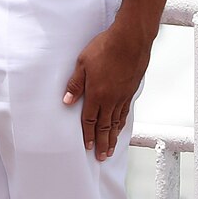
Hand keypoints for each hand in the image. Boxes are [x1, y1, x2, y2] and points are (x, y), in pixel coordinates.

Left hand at [62, 22, 153, 160]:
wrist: (130, 41)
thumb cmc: (104, 48)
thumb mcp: (82, 63)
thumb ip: (75, 84)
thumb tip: (67, 102)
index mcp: (97, 94)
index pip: (90, 120)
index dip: (88, 134)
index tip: (88, 147)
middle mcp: (111, 99)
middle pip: (105, 126)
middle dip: (102, 143)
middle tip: (101, 157)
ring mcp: (123, 96)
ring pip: (117, 122)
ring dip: (113, 137)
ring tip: (111, 149)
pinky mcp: (131, 91)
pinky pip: (125, 112)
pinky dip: (122, 123)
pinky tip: (121, 128)